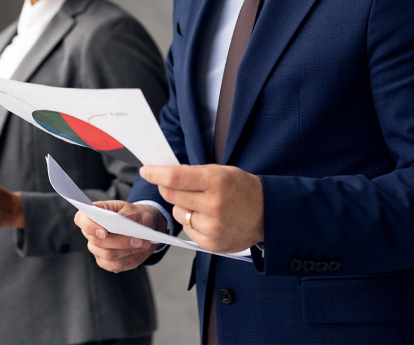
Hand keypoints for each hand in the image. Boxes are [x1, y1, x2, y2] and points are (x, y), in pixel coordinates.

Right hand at [75, 201, 165, 272]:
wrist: (145, 227)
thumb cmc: (135, 215)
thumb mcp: (133, 211)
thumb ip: (123, 217)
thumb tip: (117, 226)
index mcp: (95, 213)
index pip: (81, 219)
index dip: (89, 226)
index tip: (104, 232)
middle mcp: (92, 232)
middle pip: (97, 241)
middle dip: (120, 241)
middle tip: (138, 239)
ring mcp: (97, 248)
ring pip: (107, 255)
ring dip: (127, 250)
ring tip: (142, 243)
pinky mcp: (105, 261)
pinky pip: (113, 265)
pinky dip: (128, 259)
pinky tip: (137, 251)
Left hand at [139, 164, 263, 253]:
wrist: (267, 213)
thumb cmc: (241, 187)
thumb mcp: (221, 171)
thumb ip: (193, 173)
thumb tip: (163, 173)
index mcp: (215, 181)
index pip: (175, 177)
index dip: (156, 173)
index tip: (145, 170)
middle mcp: (213, 205)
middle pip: (171, 195)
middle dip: (166, 187)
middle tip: (170, 183)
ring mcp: (212, 226)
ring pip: (178, 213)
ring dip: (181, 206)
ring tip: (201, 202)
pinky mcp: (211, 243)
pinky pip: (187, 229)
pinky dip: (191, 222)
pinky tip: (207, 217)